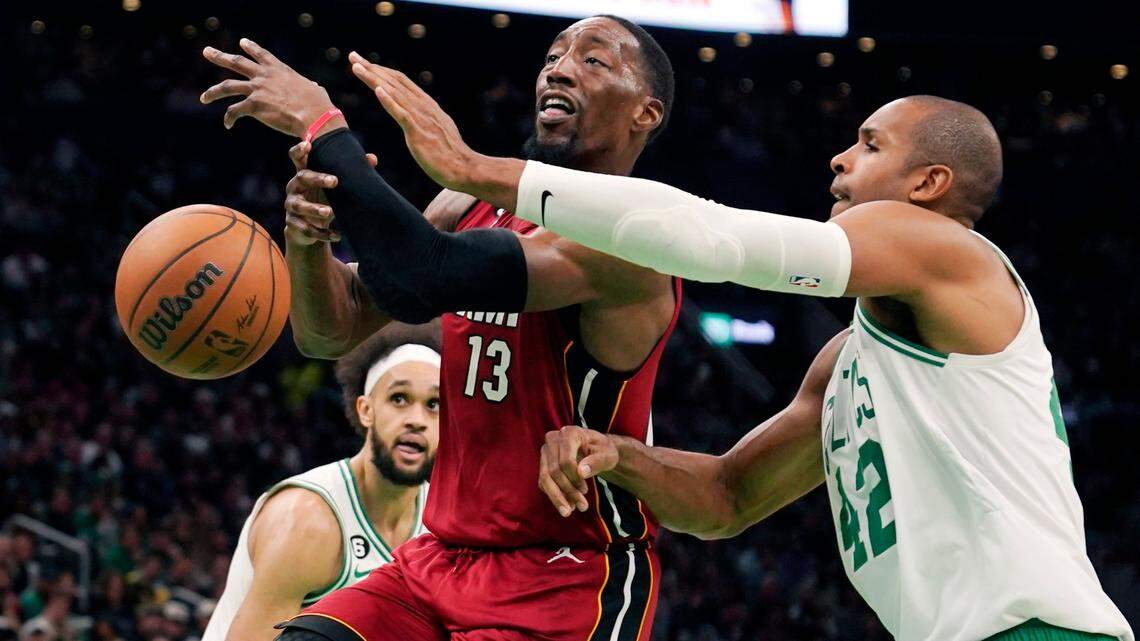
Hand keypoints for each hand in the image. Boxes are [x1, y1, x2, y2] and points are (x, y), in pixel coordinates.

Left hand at [201, 38, 338, 136]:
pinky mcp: (253, 106)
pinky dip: (229, 118)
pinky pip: (234, 111)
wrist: (314, 115)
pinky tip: (228, 124)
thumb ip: (309, 87)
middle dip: (219, 56)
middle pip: (236, 62)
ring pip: (226, 86)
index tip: (242, 42)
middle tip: (207, 52)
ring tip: (204, 97)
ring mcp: (257, 89)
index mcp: (279, 70)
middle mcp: (264, 76)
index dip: (251, 48)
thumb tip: (315, 88)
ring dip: (212, 92)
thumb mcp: (313, 90)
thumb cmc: (318, 105)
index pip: (262, 55)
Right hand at [283, 141, 377, 245]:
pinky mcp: (293, 224)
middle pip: (302, 178)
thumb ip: (350, 172)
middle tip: (335, 181)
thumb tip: (372, 158)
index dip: (300, 150)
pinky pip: (306, 229)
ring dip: (314, 209)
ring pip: (300, 206)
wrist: (310, 227)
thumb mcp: (335, 186)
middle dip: (318, 178)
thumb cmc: (324, 198)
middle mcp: (294, 187)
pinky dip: (322, 233)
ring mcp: (292, 206)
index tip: (308, 145)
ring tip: (329, 212)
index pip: (296, 158)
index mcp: (304, 174)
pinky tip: (337, 235)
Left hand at [345, 52, 476, 191]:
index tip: (364, 63)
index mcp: (426, 105)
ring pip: (394, 93)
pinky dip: (389, 101)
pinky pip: (402, 114)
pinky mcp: (419, 133)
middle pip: (394, 81)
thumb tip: (415, 117)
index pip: (400, 82)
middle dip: (372, 68)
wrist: (464, 169)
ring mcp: (422, 118)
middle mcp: (423, 106)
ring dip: (374, 79)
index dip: (381, 70)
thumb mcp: (435, 130)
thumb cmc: (449, 155)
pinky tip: (378, 91)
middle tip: (353, 56)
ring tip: (357, 67)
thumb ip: (424, 120)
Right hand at [538, 426, 619, 517]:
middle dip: (567, 492)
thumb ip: (596, 462)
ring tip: (569, 512)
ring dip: (557, 497)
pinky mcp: (543, 464)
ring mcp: (546, 452)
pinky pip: (544, 483)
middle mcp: (553, 440)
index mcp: (569, 433)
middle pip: (553, 471)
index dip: (574, 479)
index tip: (585, 491)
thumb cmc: (603, 450)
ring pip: (545, 479)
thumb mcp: (607, 455)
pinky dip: (555, 496)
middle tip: (582, 507)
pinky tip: (568, 505)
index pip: (565, 461)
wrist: (597, 450)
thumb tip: (581, 472)